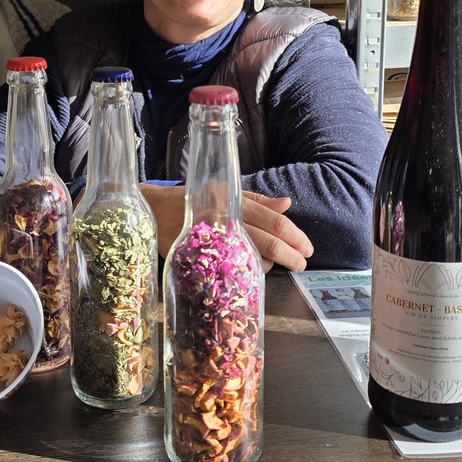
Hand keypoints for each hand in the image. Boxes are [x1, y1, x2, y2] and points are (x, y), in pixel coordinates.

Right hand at [139, 184, 312, 272]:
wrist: (154, 211)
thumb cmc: (193, 200)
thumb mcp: (226, 192)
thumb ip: (257, 201)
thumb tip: (287, 204)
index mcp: (235, 201)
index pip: (274, 221)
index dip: (295, 236)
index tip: (307, 248)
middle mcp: (226, 218)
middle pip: (268, 241)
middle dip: (291, 254)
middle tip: (302, 264)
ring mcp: (214, 238)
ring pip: (252, 256)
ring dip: (271, 263)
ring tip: (280, 264)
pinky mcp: (203, 254)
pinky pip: (232, 267)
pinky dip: (248, 269)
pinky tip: (254, 269)